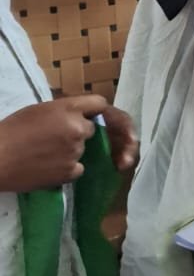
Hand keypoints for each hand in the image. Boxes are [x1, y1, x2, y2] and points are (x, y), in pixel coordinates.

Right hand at [0, 94, 134, 191]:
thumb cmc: (11, 130)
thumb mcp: (39, 110)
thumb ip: (62, 110)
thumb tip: (74, 114)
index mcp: (69, 108)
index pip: (99, 104)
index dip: (92, 110)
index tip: (85, 116)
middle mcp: (77, 128)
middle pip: (91, 129)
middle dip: (78, 131)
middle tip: (57, 138)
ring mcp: (75, 151)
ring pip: (82, 149)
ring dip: (71, 150)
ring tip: (47, 154)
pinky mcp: (69, 172)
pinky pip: (78, 168)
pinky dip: (67, 169)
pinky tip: (50, 167)